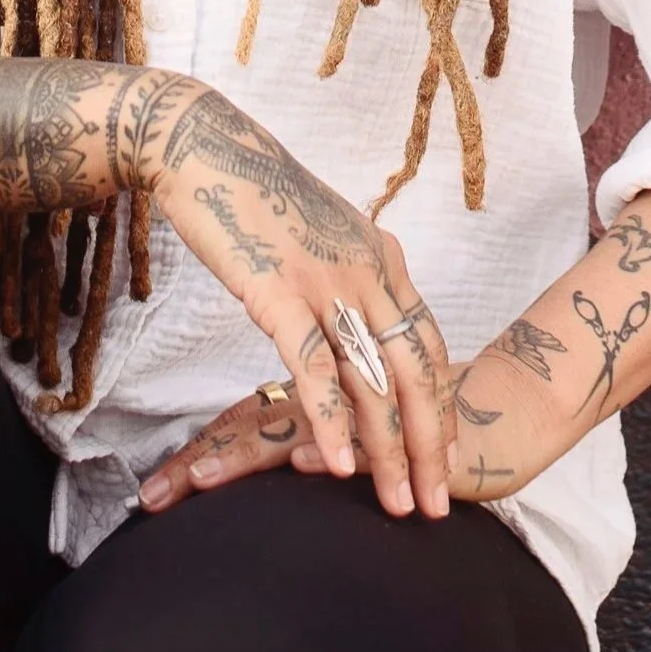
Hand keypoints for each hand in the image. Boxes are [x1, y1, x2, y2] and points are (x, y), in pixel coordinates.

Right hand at [139, 82, 454, 516]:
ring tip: (399, 504)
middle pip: (414, 375)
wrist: (204, 145)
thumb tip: (356, 310)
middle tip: (439, 506)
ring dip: (387, 451)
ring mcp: (328, 283)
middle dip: (429, 446)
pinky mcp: (280, 294)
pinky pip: (315, 370)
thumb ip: (347, 273)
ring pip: (372, 382)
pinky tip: (337, 467)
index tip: (446, 457)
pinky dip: (331, 422)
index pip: (427, 346)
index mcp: (382, 257)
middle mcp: (368, 271)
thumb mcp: (322, 231)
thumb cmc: (253, 190)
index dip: (440, 406)